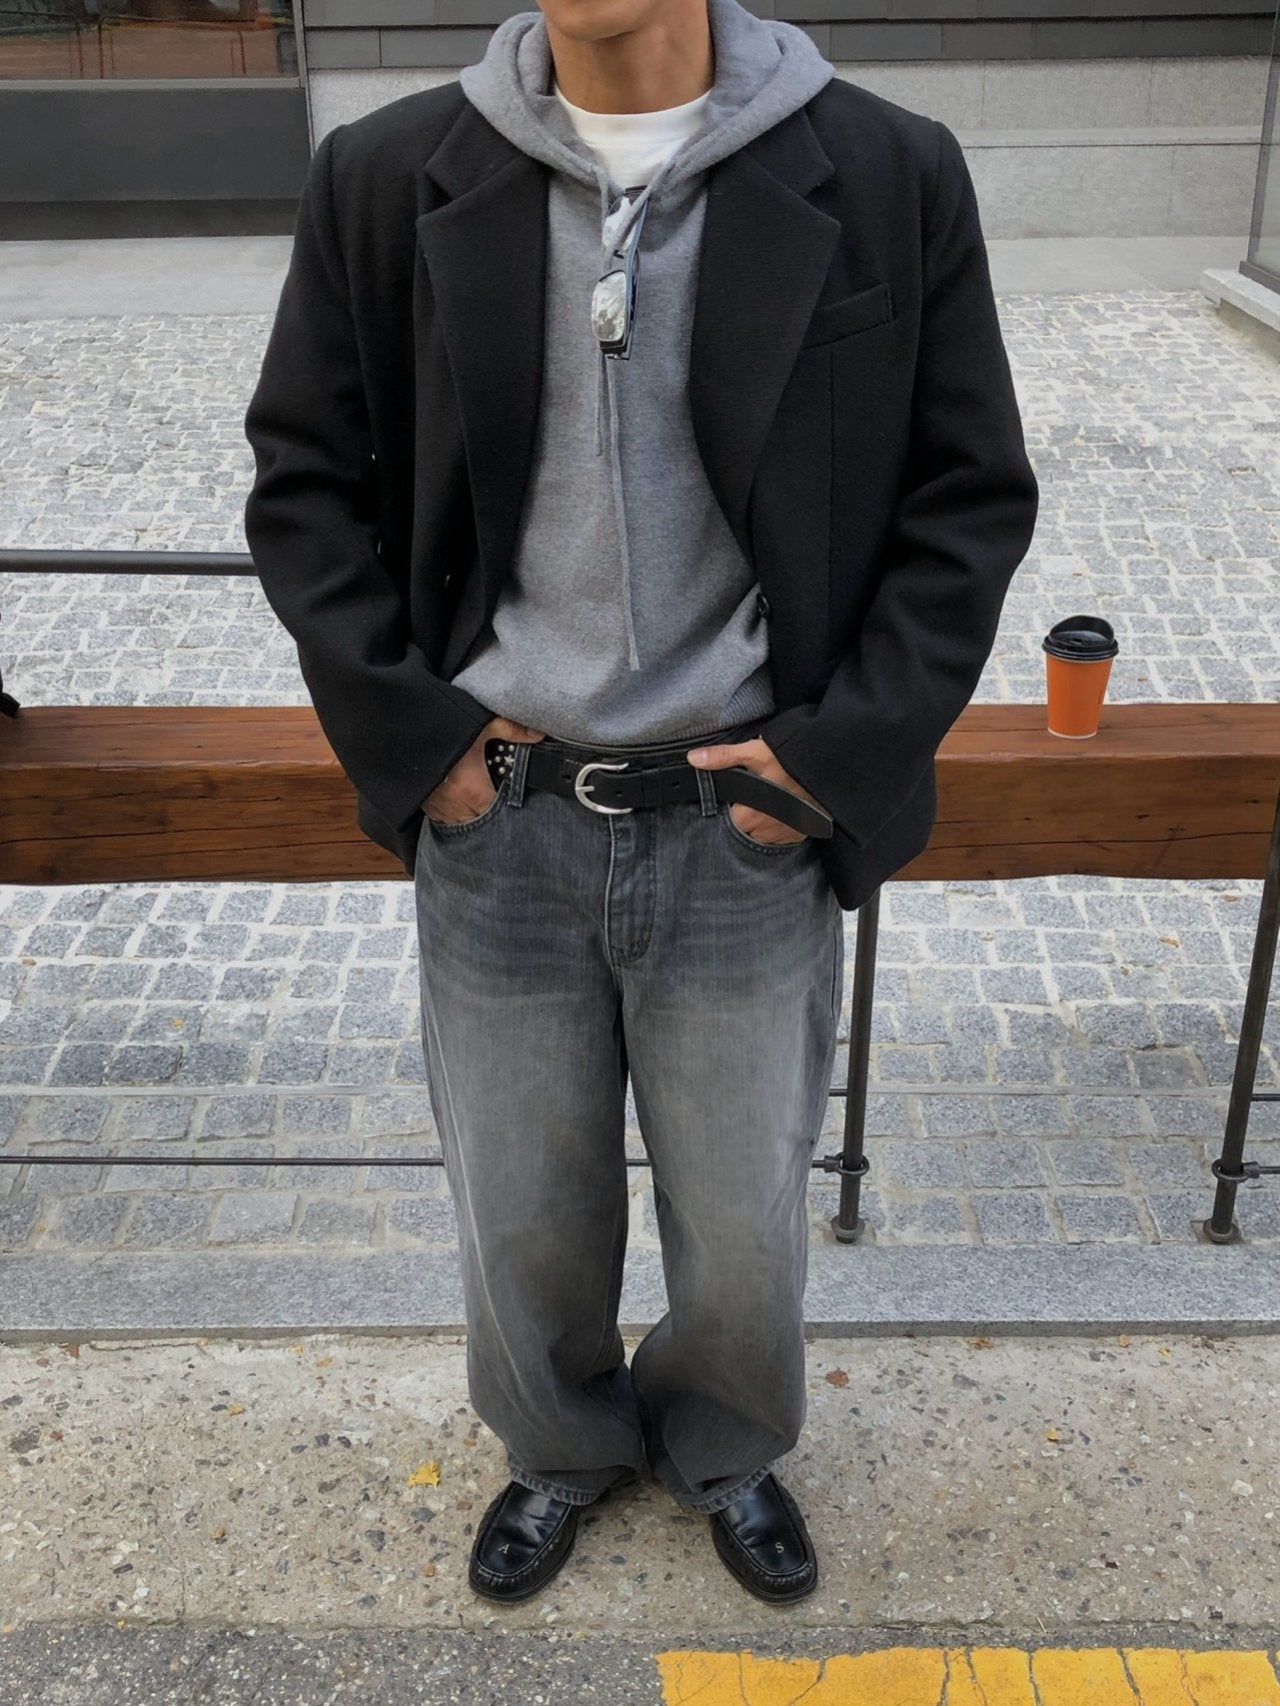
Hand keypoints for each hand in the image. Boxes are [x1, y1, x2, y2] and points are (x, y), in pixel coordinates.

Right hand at [422, 716, 544, 824]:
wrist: (407, 734)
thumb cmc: (443, 732)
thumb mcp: (480, 726)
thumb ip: (511, 730)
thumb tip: (537, 734)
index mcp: (473, 789)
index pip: (497, 810)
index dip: (503, 803)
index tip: (504, 794)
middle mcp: (456, 803)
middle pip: (481, 818)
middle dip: (488, 809)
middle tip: (491, 793)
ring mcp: (439, 807)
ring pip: (462, 821)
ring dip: (470, 812)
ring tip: (475, 797)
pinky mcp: (425, 806)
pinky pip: (444, 818)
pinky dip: (452, 812)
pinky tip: (457, 799)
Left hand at [686, 736, 822, 844]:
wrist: (834, 771)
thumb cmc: (794, 763)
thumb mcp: (756, 753)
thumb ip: (723, 758)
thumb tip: (694, 758)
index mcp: (747, 817)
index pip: (728, 817)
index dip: (732, 804)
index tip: (739, 793)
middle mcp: (764, 833)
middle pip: (745, 826)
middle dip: (748, 811)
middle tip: (758, 790)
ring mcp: (784, 835)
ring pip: (764, 831)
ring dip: (765, 818)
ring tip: (773, 796)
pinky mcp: (800, 834)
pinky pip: (783, 832)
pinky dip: (782, 822)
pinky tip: (786, 804)